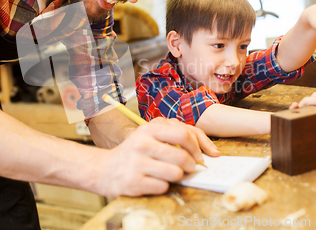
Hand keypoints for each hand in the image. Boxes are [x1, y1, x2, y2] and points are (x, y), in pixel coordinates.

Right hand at [94, 117, 219, 197]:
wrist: (105, 169)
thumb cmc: (136, 152)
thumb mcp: (150, 136)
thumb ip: (176, 136)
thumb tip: (210, 151)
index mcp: (148, 129)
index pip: (184, 134)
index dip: (198, 147)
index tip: (200, 155)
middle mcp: (141, 143)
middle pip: (182, 156)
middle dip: (191, 165)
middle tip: (189, 167)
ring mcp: (137, 163)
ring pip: (176, 173)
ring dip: (178, 177)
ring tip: (169, 174)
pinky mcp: (134, 182)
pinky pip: (163, 186)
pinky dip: (163, 186)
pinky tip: (154, 181)